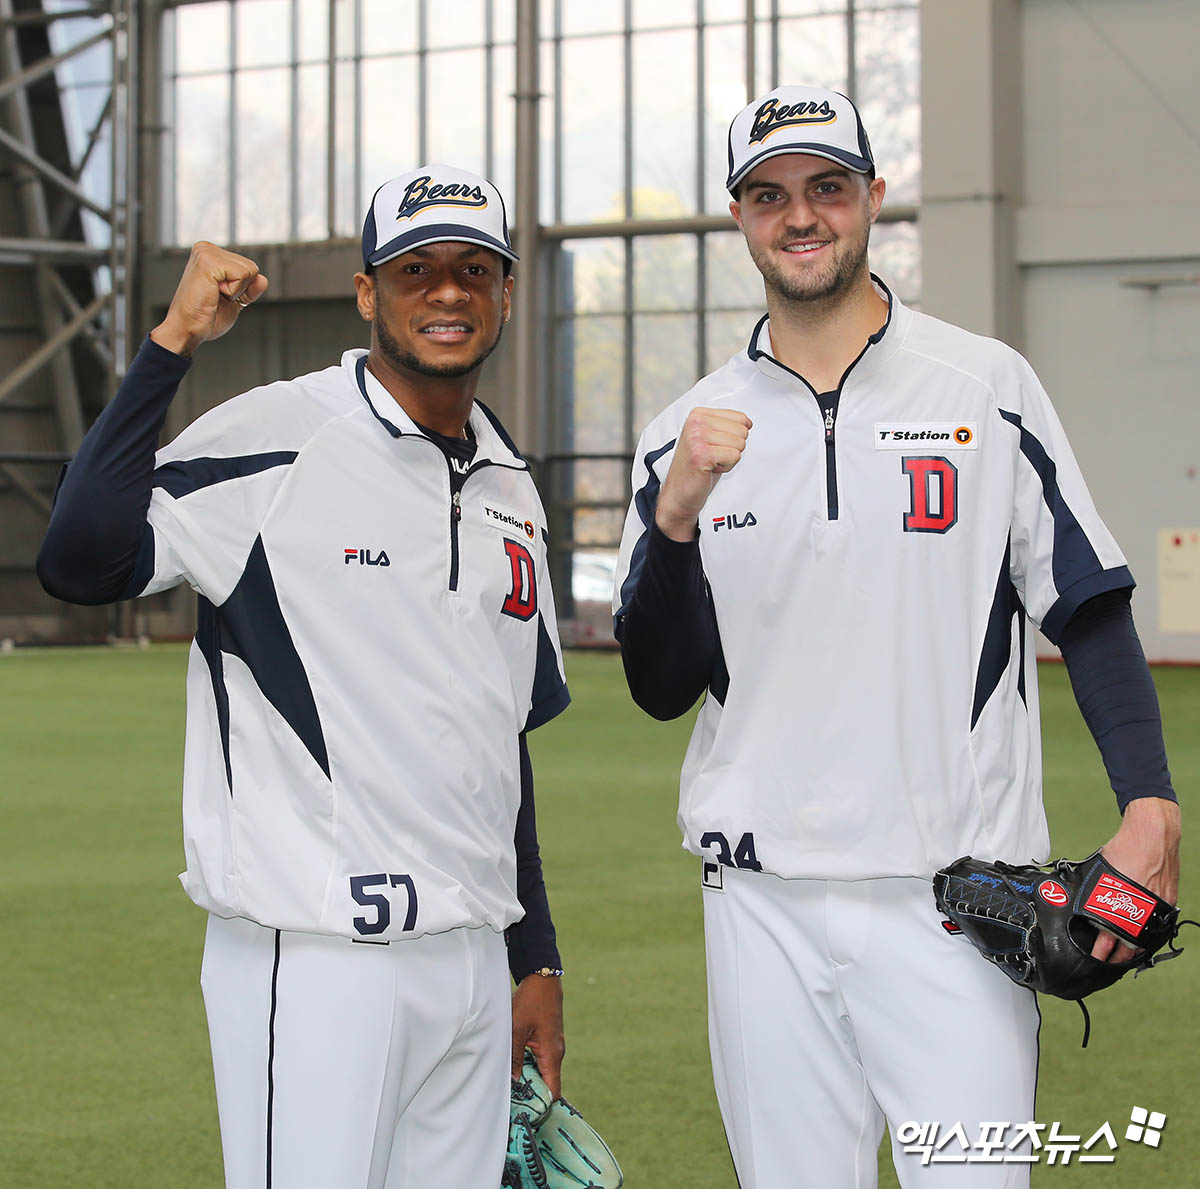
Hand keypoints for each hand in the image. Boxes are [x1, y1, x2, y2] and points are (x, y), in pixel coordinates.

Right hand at [150, 241, 268, 357]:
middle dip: (240, 289)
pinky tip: (213, 293)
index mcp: (210, 254)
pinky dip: (233, 291)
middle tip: (215, 297)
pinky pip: (243, 275)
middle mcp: (206, 248)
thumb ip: (250, 289)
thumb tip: (263, 279)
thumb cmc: (205, 317)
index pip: (249, 267)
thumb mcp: (235, 300)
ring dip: (236, 291)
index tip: (219, 295)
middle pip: (252, 267)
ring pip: (249, 270)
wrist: (187, 329)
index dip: (242, 289)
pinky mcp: (208, 261)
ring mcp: (206, 252)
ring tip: (213, 295)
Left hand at [511, 973, 563, 1098]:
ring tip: (509, 1085)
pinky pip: (540, 1060)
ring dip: (528, 1079)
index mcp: (552, 1054)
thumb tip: (513, 1082)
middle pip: (547, 1084)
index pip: (553, 1092)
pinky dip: (529, 1066)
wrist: (542, 977)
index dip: (540, 1105)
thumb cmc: (531, 1000)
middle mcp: (556, 1053)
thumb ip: (515, 1056)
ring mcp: (553, 1046)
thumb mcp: (517, 1028)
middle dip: (531, 1094)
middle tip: (510, 1101)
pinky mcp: (548, 1039)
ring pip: (542, 1072)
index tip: (523, 1111)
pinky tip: (514, 1065)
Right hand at [655, 407, 751, 540]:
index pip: (740, 417)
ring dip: (728, 458)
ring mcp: (697, 437)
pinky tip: (710, 469)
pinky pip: (734, 456)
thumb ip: (725, 426)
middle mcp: (696, 423)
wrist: (679, 492)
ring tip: (710, 463)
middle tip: (712, 456)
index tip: (715, 445)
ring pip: (739, 444)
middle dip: (732, 448)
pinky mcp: (702, 454)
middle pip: (742, 431)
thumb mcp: (709, 439)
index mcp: (698, 414)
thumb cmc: (695, 468)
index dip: (734, 437)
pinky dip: (726, 467)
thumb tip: (748, 423)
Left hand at [1093, 796, 1181, 963]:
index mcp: (1123, 901)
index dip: (1103, 948)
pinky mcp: (1167, 902)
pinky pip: (1158, 925)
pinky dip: (1148, 934)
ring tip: (1125, 957)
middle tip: (1108, 962)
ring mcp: (1157, 907)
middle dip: (1118, 955)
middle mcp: (1143, 908)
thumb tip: (1073, 895)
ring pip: (1146, 937)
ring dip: (1134, 948)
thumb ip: (1091, 888)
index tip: (1097, 957)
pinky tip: (1142, 938)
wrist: (1152, 834)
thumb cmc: (1124, 849)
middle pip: (1130, 942)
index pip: (1111, 934)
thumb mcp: (1100, 870)